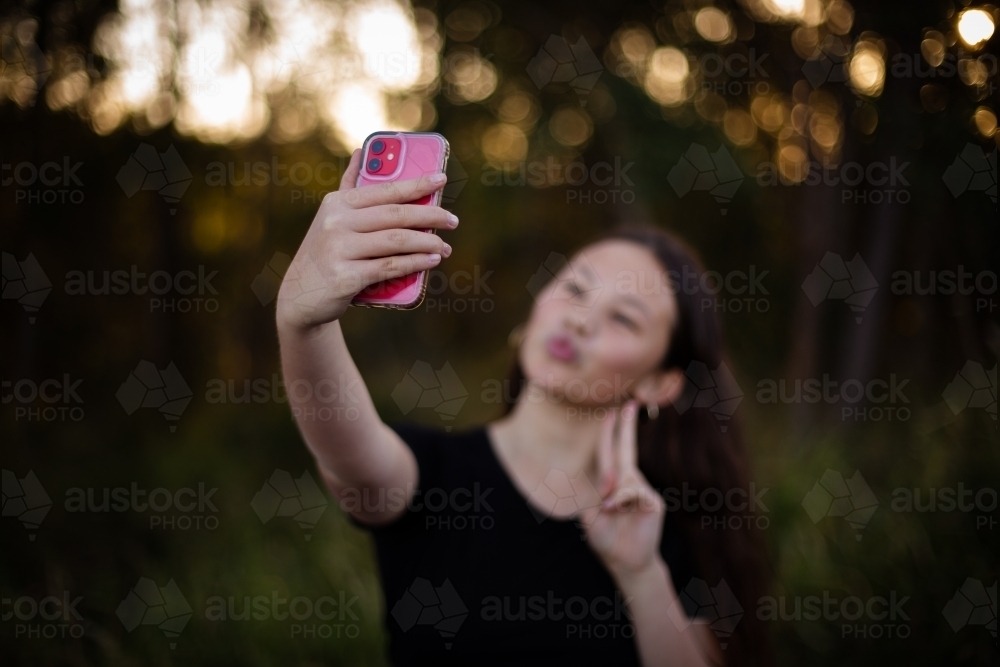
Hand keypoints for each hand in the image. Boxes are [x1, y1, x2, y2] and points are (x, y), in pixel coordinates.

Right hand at [276, 148, 456, 330]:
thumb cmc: (326, 253)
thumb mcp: (332, 217)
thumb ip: (350, 187)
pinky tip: (432, 261)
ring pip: (396, 241)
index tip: (441, 179)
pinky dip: (415, 263)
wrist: (300, 296)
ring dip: (427, 243)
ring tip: (445, 246)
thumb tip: (362, 150)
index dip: (416, 184)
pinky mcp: (345, 277)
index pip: (385, 189)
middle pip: (395, 215)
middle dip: (430, 216)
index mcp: (338, 203)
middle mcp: (336, 223)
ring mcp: (339, 250)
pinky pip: (389, 267)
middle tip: (453, 220)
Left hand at [580, 400, 666, 580]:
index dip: (611, 432)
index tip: (614, 411)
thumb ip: (600, 497)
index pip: (610, 452)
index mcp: (611, 483)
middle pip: (626, 450)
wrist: (627, 562)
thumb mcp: (591, 518)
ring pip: (625, 478)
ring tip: (609, 512)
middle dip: (626, 426)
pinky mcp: (652, 502)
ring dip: (613, 495)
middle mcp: (628, 482)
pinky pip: (634, 492)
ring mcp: (642, 491)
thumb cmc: (607, 539)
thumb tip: (614, 483)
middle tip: (630, 403)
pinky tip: (618, 512)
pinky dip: (622, 500)